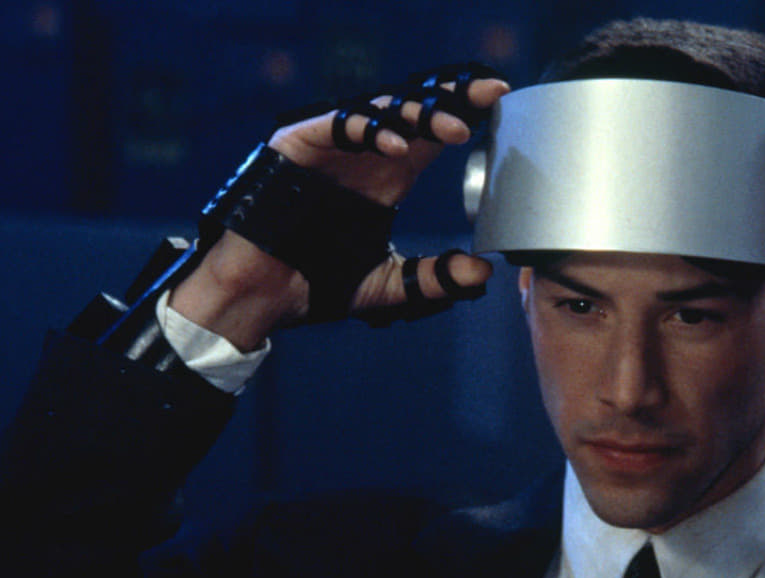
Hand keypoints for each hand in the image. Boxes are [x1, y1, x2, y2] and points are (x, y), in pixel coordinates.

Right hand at [170, 73, 509, 348]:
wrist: (261, 296)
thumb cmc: (318, 281)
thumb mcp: (391, 284)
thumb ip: (435, 278)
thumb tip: (482, 272)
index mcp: (389, 175)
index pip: (433, 132)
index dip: (466, 112)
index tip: (503, 102)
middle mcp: (365, 154)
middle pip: (415, 111)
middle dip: (454, 100)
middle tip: (492, 96)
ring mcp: (331, 147)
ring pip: (381, 110)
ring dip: (419, 114)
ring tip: (454, 129)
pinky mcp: (297, 144)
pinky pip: (336, 125)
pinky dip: (368, 130)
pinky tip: (397, 146)